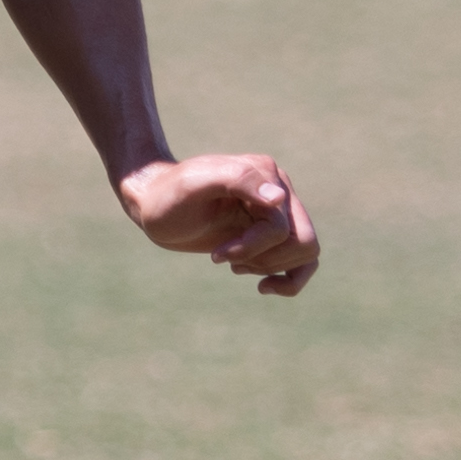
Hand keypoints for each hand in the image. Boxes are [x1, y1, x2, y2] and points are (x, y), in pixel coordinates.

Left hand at [117, 152, 318, 297]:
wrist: (155, 205)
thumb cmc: (169, 195)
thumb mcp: (194, 184)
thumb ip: (237, 180)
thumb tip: (279, 198)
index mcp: (265, 173)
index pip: (280, 227)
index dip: (250, 248)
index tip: (216, 255)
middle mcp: (278, 190)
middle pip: (303, 242)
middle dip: (265, 260)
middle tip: (227, 259)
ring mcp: (278, 212)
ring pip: (305, 253)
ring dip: (269, 266)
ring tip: (233, 264)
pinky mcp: (272, 233)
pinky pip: (304, 261)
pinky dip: (290, 280)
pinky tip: (262, 286)